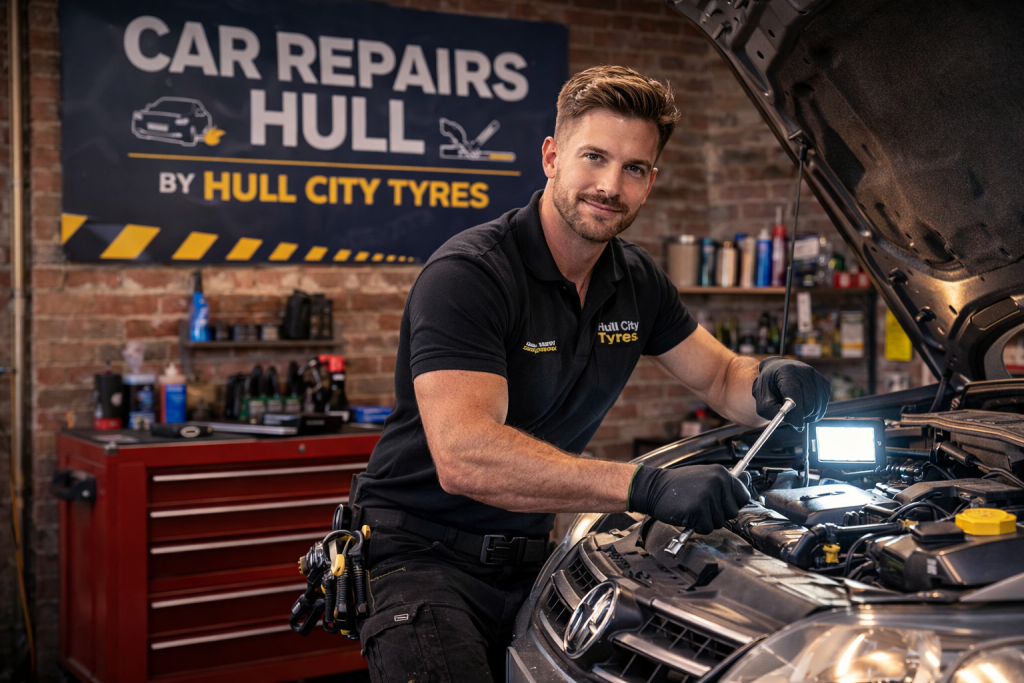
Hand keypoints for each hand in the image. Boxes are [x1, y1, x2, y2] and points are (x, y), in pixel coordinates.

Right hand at [628, 464, 749, 534]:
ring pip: (719, 522)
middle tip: (701, 506)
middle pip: (732, 513)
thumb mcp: (703, 477)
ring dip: (705, 520)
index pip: (743, 497)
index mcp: (721, 473)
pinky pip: (706, 528)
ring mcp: (708, 496)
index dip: (731, 504)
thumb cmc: (677, 485)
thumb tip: (739, 500)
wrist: (653, 488)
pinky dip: (696, 526)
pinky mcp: (698, 510)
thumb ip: (721, 486)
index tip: (721, 505)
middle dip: (718, 514)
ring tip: (692, 507)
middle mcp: (718, 483)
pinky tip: (687, 514)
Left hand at [752, 357, 829, 429]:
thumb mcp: (762, 401)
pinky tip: (802, 406)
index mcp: (786, 372)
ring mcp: (816, 377)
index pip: (796, 396)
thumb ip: (774, 413)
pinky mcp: (825, 384)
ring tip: (794, 409)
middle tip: (791, 416)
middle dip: (800, 415)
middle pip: (809, 404)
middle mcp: (805, 372)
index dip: (797, 414)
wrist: (777, 371)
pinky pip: (822, 406)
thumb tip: (798, 425)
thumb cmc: (768, 388)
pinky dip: (813, 412)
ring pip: (817, 407)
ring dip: (806, 415)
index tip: (796, 426)